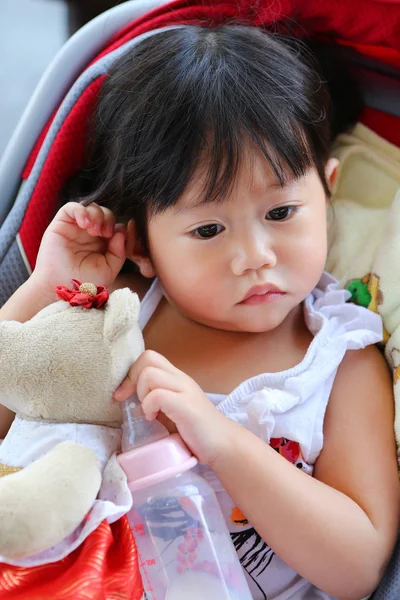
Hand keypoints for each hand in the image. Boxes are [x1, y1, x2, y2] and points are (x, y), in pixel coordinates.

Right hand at [31, 202, 125, 296]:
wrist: (62, 288)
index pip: (115, 225)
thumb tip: (121, 230)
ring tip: (94, 230)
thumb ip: (119, 251)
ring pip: (90, 207)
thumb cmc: (84, 282)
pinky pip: (72, 207)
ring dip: (97, 215)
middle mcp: (90, 234)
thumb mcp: (109, 269)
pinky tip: (84, 224)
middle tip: (106, 234)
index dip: (119, 228)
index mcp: (103, 243)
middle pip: (105, 213)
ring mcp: (76, 228)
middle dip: (108, 220)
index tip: (117, 239)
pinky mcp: (61, 224)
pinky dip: (81, 211)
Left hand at [113, 350, 232, 465]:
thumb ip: (155, 400)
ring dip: (141, 393)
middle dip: (132, 379)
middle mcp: (181, 379)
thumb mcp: (172, 410)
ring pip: (150, 373)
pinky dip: (149, 406)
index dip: (131, 373)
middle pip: (148, 357)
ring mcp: (185, 390)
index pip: (149, 356)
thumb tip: (127, 401)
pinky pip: (157, 395)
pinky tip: (153, 419)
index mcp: (177, 378)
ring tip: (148, 411)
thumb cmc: (195, 431)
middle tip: (133, 401)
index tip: (124, 395)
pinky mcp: (187, 406)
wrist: (223, 445)